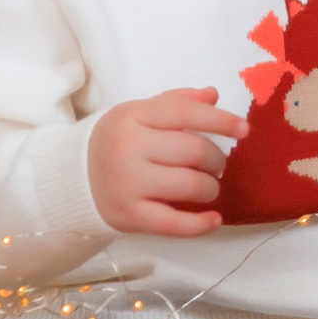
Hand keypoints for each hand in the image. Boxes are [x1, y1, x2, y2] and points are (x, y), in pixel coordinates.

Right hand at [88, 89, 245, 237]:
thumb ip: (176, 102)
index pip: (185, 113)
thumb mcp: (139, 113)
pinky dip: (200, 224)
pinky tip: (215, 219)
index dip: (220, 120)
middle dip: (216, 159)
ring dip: (210, 187)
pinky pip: (174, 224)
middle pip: (193, 151)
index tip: (244, 130)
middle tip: (218, 164)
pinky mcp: (129, 216)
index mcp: (134, 116)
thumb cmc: (116, 141)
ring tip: (208, 186)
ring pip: (189, 185)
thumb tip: (213, 95)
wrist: (73, 178)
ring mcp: (128, 184)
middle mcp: (130, 148)